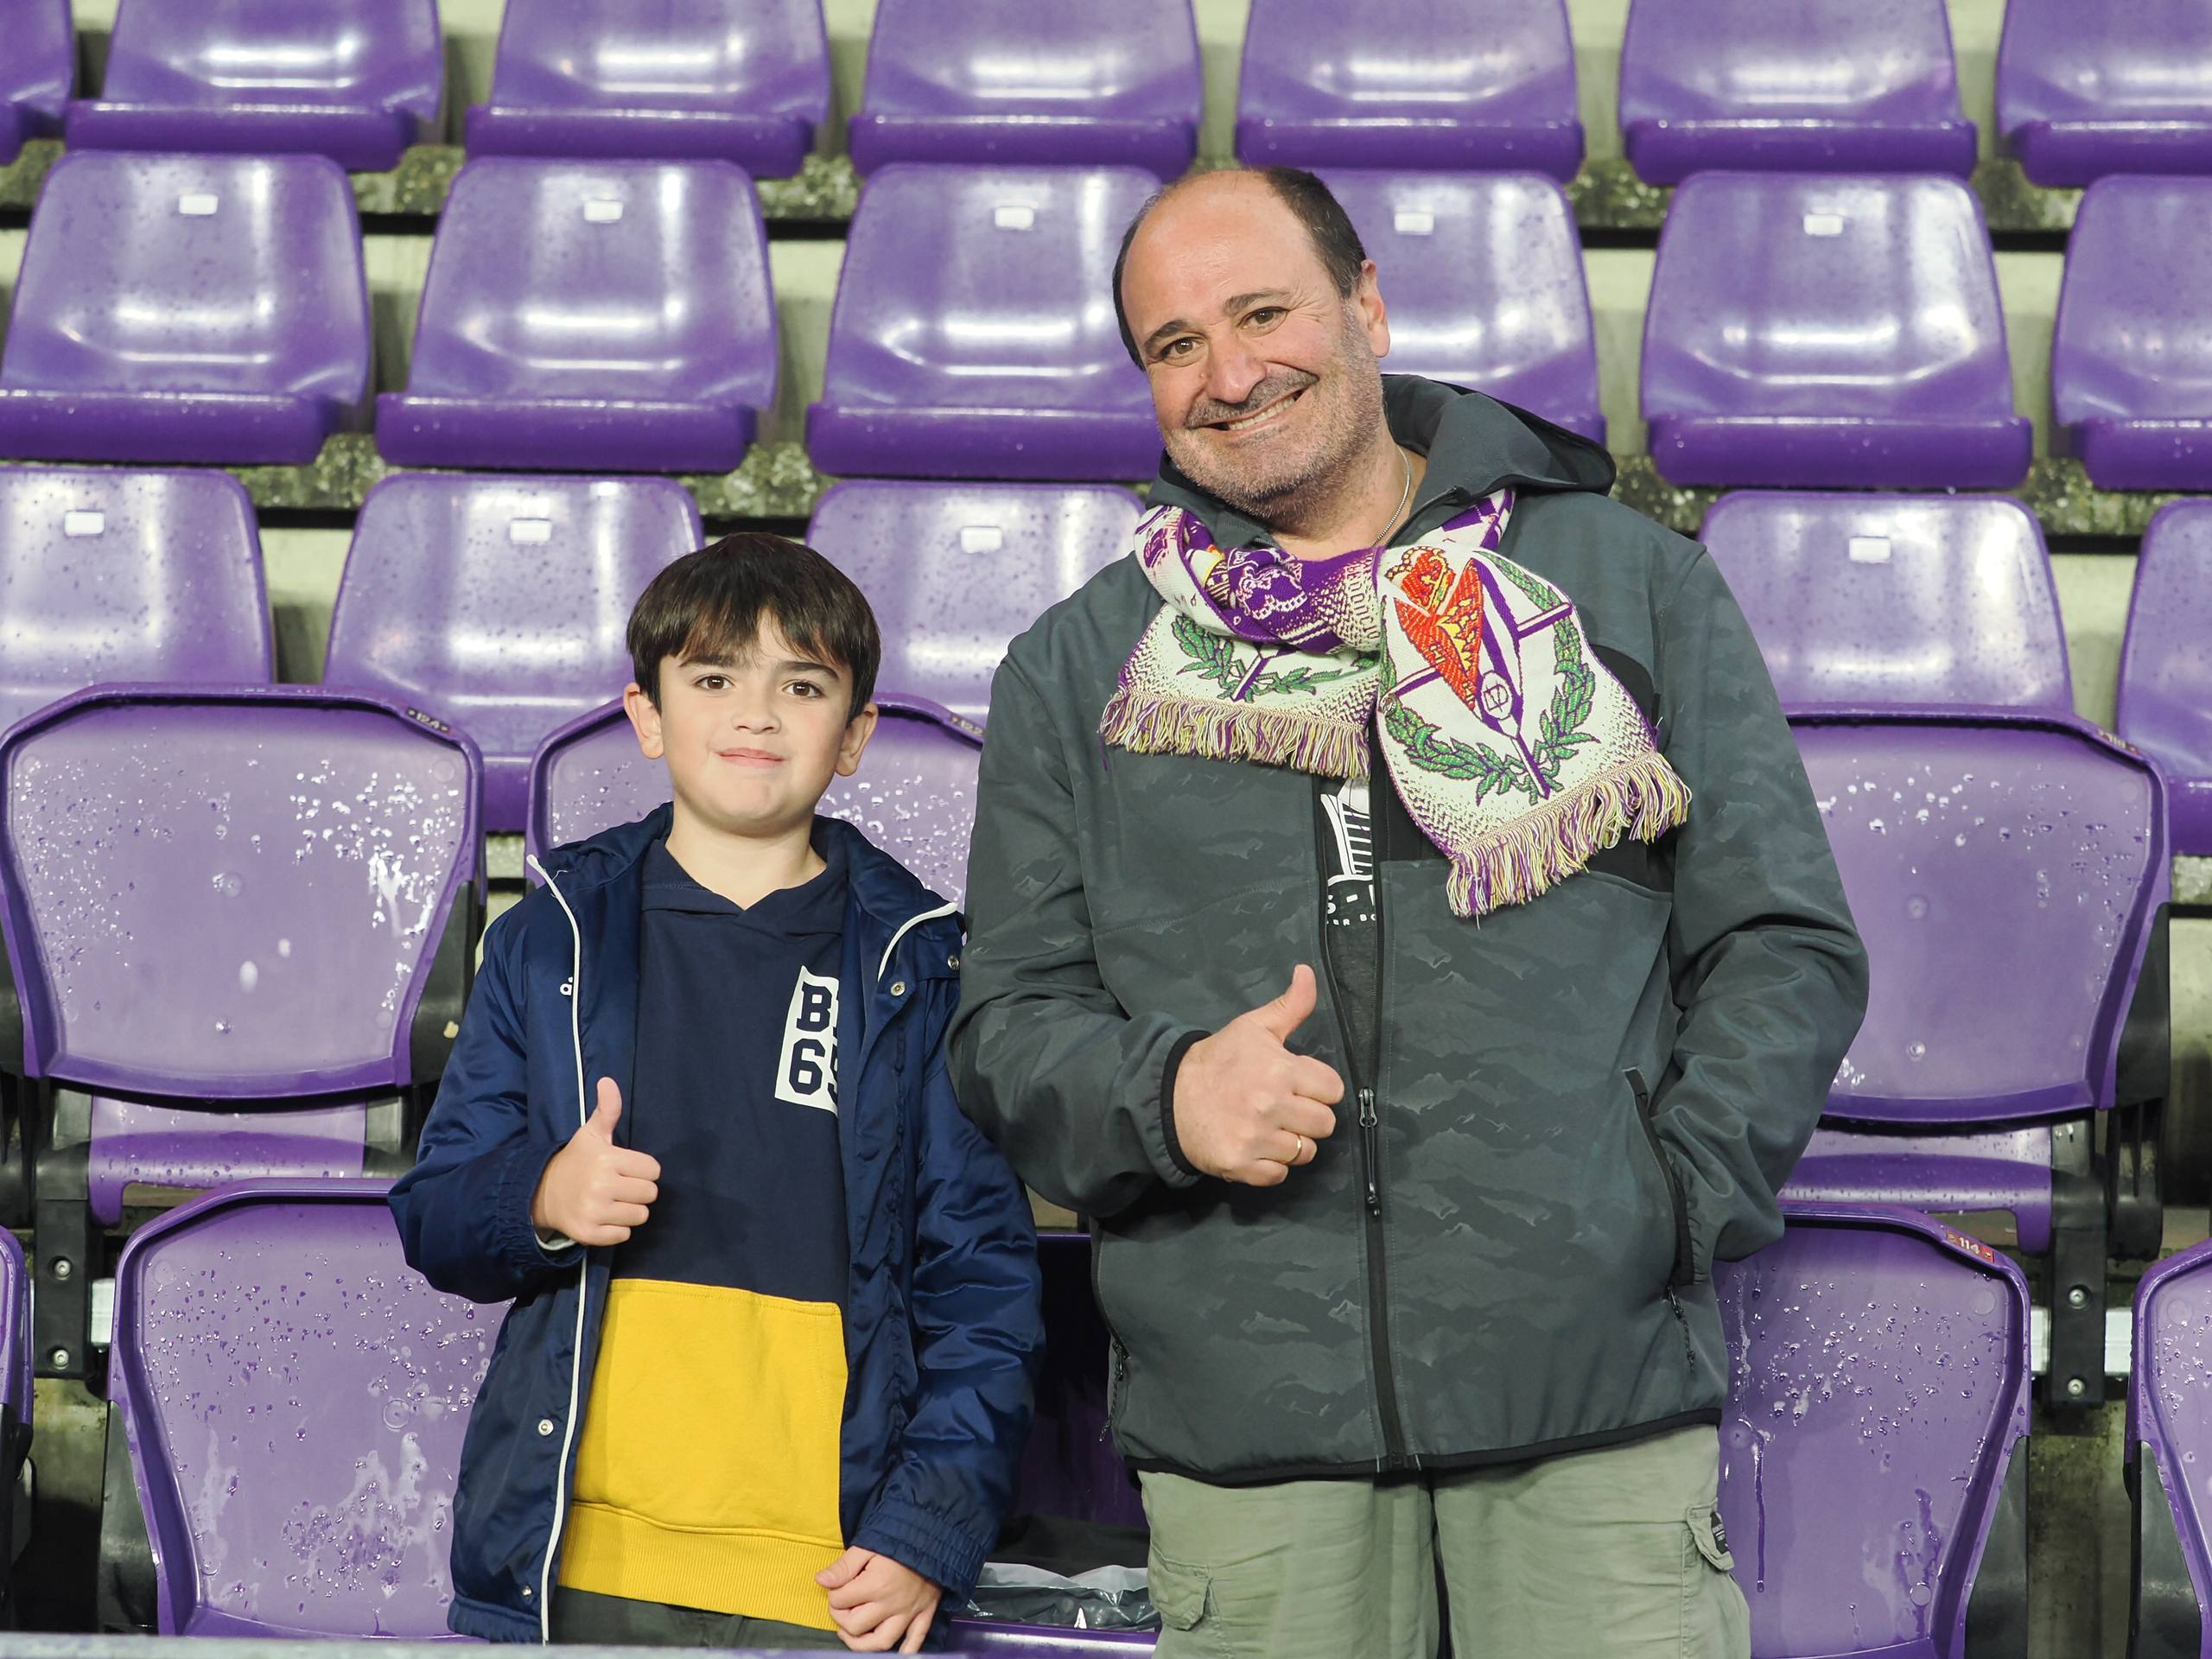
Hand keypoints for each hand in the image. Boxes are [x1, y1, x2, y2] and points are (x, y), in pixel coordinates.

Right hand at [530, 1078, 660, 1246]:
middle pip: (650, 1194)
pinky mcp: (589, 1234)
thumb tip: (607, 1081)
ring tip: (612, 1202)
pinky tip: (603, 1217)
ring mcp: (594, 1211)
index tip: (626, 1169)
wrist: (543, 1192)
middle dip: (638, 1191)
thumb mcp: (592, 1134)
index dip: (643, 1169)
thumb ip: (607, 1110)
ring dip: (630, 1211)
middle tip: (619, 1186)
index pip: (653, 1170)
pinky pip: (624, 1235)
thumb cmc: (577, 1161)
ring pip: (640, 1216)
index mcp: (607, 1159)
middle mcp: (601, 1185)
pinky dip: (617, 1229)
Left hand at [817, 1546, 940, 1651]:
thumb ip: (844, 1566)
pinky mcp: (924, 1615)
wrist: (936, 1536)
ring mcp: (909, 1613)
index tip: (837, 1585)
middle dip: (841, 1617)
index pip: (840, 1600)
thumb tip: (820, 1580)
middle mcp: (892, 1604)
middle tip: (841, 1606)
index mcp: (876, 1584)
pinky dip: (904, 1651)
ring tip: (852, 1633)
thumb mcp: (868, 1545)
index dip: (833, 1593)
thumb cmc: (899, 1538)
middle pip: (855, 1626)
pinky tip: (892, 1651)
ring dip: (861, 1643)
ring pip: (882, 1642)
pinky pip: (915, 1642)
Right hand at [1171, 965, 1343, 1185]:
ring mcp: (1256, 1137)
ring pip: (1305, 1152)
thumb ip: (1290, 1006)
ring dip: (1290, 1143)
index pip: (1333, 1089)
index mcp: (1280, 1068)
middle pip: (1324, 1124)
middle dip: (1309, 1118)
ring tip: (1268, 1128)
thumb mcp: (1253, 1027)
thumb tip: (1307, 972)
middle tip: (1284, 1109)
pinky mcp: (1240, 1164)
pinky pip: (1279, 1175)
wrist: (1169, 1096)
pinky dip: (1270, 1166)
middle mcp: (1271, 1104)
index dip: (1318, 1088)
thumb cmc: (1218, 1060)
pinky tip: (1255, 1148)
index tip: (1298, 1086)